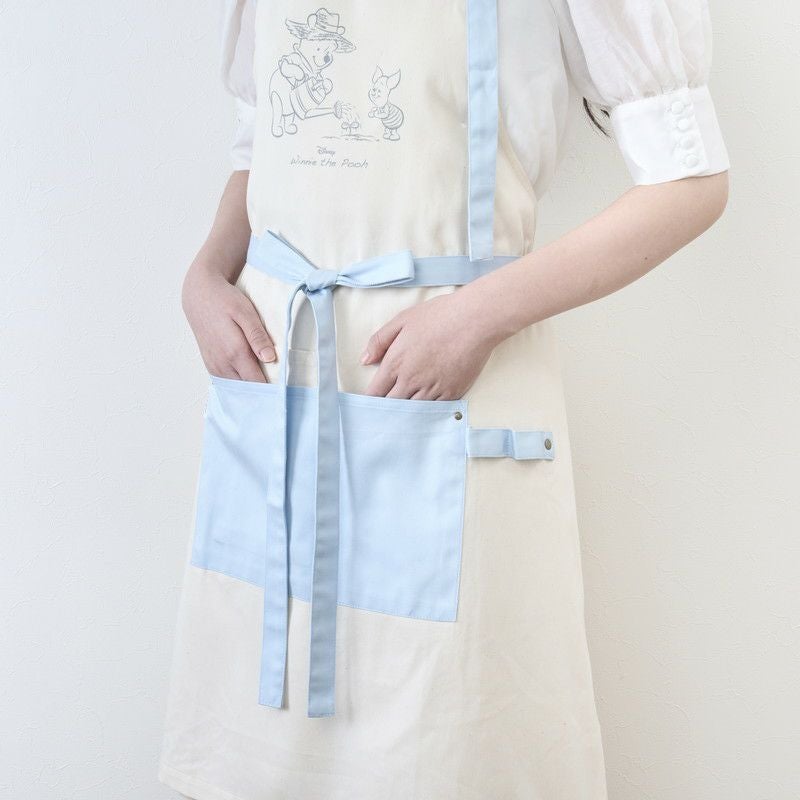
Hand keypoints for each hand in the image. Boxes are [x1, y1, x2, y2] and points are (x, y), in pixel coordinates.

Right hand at [182, 261, 276, 381]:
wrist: (199, 296)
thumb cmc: (225, 301)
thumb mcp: (245, 313)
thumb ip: (257, 337)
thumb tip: (270, 358)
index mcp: (234, 352)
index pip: (257, 382)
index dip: (272, 388)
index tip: (285, 388)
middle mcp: (222, 363)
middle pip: (248, 388)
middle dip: (263, 389)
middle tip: (280, 386)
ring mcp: (214, 366)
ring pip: (237, 387)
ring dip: (251, 386)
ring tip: (268, 381)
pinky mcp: (210, 365)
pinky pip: (228, 381)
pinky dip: (240, 382)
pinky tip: (251, 375)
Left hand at [360, 291, 501, 399]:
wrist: (475, 320)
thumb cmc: (439, 316)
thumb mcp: (403, 320)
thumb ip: (379, 341)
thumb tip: (365, 360)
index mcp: (396, 363)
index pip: (375, 392)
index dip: (371, 399)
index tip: (370, 402)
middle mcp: (411, 380)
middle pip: (391, 406)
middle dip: (386, 409)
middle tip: (384, 411)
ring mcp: (432, 389)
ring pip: (412, 411)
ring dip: (406, 412)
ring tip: (403, 415)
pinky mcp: (451, 393)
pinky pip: (434, 410)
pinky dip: (428, 411)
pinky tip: (425, 410)